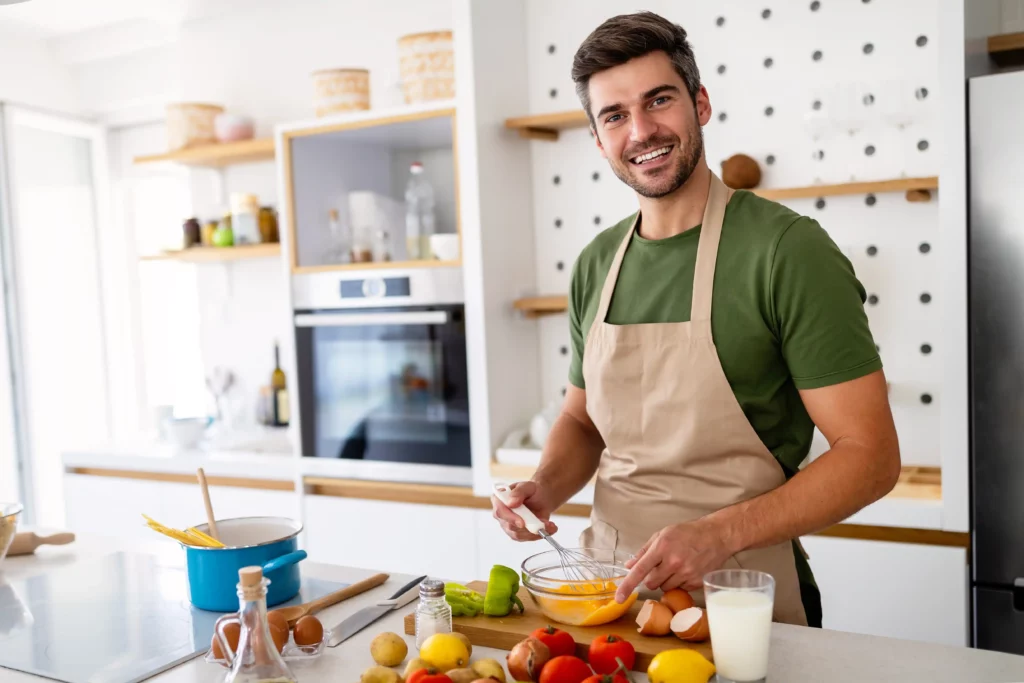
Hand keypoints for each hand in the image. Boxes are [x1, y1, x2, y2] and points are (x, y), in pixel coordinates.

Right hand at [491, 480, 557, 541]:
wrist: (541, 499)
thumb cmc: (532, 491)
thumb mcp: (528, 486)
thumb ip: (519, 492)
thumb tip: (511, 503)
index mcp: (499, 500)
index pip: (500, 512)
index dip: (510, 518)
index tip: (522, 523)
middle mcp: (501, 515)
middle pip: (509, 526)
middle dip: (527, 526)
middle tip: (543, 523)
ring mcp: (508, 525)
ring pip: (519, 534)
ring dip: (535, 531)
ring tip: (549, 524)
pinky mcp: (518, 533)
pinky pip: (527, 538)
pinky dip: (539, 534)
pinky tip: (549, 528)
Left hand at [615, 519, 733, 602]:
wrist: (717, 535)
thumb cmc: (687, 533)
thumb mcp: (662, 535)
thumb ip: (644, 551)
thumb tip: (628, 566)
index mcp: (662, 547)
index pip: (640, 570)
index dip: (627, 585)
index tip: (619, 598)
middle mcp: (673, 562)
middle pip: (651, 583)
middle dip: (652, 578)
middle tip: (661, 566)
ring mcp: (686, 573)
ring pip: (665, 588)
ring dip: (666, 580)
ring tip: (677, 566)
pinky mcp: (696, 582)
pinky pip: (680, 589)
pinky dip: (680, 582)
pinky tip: (687, 569)